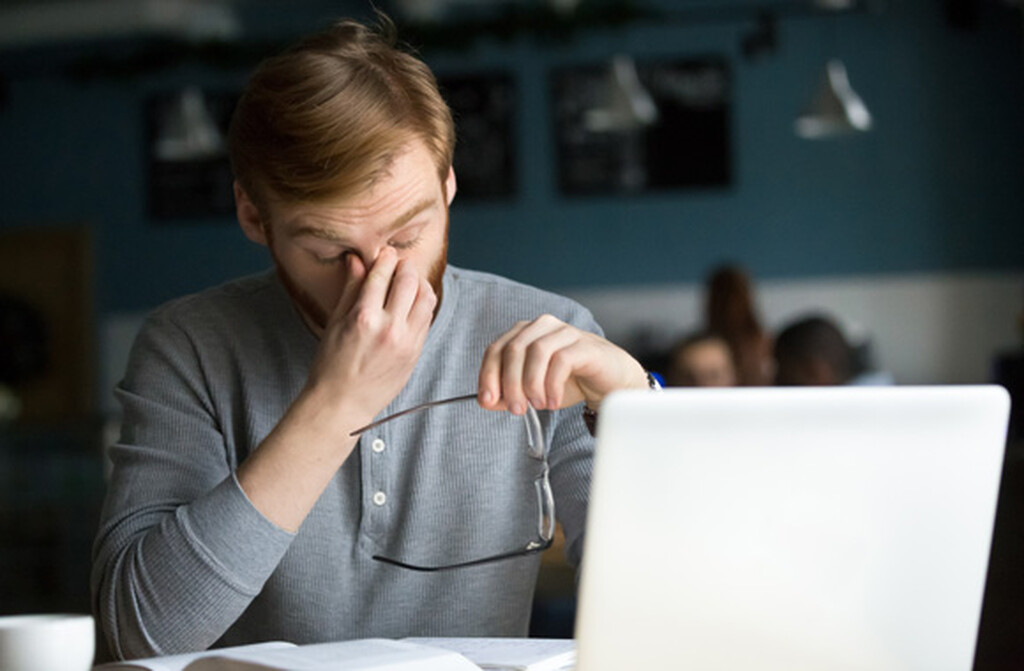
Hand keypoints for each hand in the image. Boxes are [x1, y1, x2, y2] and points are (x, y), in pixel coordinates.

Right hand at [306, 246, 436, 426]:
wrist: (343, 403)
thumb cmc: (331, 364)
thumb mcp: (335, 322)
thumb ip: (351, 288)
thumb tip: (356, 259)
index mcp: (363, 318)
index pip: (382, 274)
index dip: (385, 258)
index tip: (384, 253)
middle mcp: (388, 328)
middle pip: (409, 280)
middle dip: (405, 265)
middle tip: (399, 262)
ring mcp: (406, 341)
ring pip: (426, 297)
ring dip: (419, 282)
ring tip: (408, 280)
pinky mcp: (416, 352)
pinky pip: (427, 317)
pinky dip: (422, 303)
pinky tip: (412, 301)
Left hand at [477, 314, 647, 414]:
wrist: (610, 382)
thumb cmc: (570, 382)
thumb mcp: (532, 391)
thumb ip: (509, 394)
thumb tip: (486, 401)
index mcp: (525, 334)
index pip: (496, 349)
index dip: (488, 375)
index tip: (487, 401)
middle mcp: (542, 326)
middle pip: (513, 349)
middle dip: (510, 383)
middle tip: (517, 409)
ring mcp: (565, 332)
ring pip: (536, 352)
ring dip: (532, 384)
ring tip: (538, 405)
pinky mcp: (584, 345)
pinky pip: (561, 360)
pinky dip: (553, 385)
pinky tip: (554, 401)